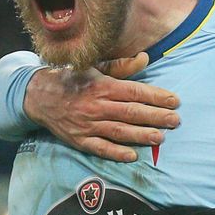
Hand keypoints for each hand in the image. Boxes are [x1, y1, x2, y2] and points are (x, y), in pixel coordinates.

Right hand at [23, 54, 178, 161]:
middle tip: (175, 120)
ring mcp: (87, 125)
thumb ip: (121, 66)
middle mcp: (95, 106)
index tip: (174, 100)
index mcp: (101, 86)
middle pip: (130, 112)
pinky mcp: (79, 140)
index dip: (155, 96)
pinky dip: (115, 152)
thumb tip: (145, 59)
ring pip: (119, 131)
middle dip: (155, 116)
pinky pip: (99, 148)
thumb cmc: (72, 80)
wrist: (39, 96)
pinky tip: (132, 155)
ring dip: (141, 135)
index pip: (134, 91)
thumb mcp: (94, 67)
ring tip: (160, 137)